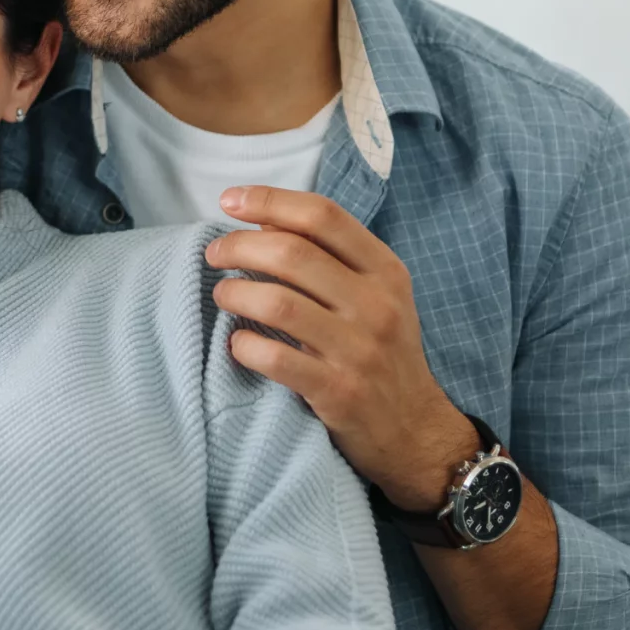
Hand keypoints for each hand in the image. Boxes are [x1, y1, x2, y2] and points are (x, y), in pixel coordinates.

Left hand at [208, 186, 477, 509]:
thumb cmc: (382, 352)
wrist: (415, 430)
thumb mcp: (374, 296)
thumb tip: (262, 220)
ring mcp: (359, 350)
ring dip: (235, 294)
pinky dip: (245, 346)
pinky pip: (276, 359)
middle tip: (214, 255)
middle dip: (238, 247)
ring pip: (278, 303)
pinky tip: (238, 343)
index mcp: (385, 271)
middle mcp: (377, 305)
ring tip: (223, 296)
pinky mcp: (339, 392)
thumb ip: (327, 256)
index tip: (229, 200)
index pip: (323, 216)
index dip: (269, 200)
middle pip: (292, 254)